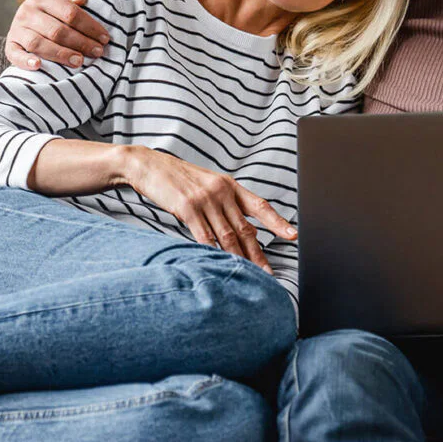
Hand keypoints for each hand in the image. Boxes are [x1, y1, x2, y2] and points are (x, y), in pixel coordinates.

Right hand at [6, 0, 109, 70]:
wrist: (36, 8)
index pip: (70, 14)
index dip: (90, 27)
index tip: (105, 38)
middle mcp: (28, 11)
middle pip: (57, 31)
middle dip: (81, 43)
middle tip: (98, 52)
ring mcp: (18, 28)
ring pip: (39, 43)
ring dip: (60, 54)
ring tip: (80, 61)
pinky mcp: (11, 43)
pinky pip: (14, 53)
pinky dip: (25, 61)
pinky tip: (39, 66)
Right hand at [125, 146, 296, 272]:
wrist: (150, 165)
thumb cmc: (179, 179)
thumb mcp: (208, 184)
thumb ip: (225, 204)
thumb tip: (241, 231)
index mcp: (230, 186)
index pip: (260, 205)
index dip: (277, 222)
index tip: (292, 235)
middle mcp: (222, 192)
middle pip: (245, 228)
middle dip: (258, 254)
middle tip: (268, 273)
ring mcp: (205, 199)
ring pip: (227, 235)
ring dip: (239, 259)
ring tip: (249, 276)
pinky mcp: (187, 207)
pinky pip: (204, 236)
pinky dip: (213, 253)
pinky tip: (219, 265)